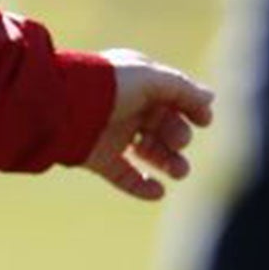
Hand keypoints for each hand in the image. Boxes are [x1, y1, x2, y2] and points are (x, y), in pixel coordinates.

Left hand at [80, 48, 213, 200]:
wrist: (58, 107)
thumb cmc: (106, 84)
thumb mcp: (150, 78)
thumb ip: (182, 89)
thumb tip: (210, 99)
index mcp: (134, 83)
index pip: (171, 97)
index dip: (190, 109)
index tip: (203, 121)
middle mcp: (123, 107)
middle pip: (162, 126)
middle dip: (177, 137)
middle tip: (178, 142)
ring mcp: (109, 133)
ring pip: (147, 152)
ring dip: (168, 163)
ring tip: (179, 172)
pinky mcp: (96, 157)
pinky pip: (123, 175)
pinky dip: (141, 185)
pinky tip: (158, 192)